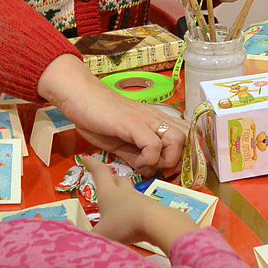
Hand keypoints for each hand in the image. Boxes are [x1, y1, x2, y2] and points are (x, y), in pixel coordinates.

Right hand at [38, 54, 188, 174]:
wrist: (79, 96)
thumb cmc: (98, 117)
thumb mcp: (122, 142)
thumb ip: (137, 154)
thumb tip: (150, 170)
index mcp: (156, 121)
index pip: (187, 135)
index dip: (184, 155)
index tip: (170, 170)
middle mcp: (157, 118)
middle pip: (188, 138)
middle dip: (178, 160)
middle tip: (158, 170)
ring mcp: (146, 120)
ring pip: (178, 140)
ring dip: (166, 160)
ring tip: (146, 165)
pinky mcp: (133, 124)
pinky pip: (154, 145)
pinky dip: (148, 160)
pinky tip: (135, 161)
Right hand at [84, 155, 198, 250]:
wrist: (159, 223)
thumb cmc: (125, 224)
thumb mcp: (102, 234)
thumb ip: (91, 239)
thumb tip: (82, 243)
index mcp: (109, 193)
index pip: (99, 172)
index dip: (91, 164)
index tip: (85, 158)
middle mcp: (125, 193)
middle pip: (118, 180)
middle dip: (111, 179)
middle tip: (106, 181)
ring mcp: (141, 200)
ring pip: (131, 194)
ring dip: (124, 197)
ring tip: (118, 207)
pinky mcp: (153, 210)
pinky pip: (141, 208)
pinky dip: (134, 212)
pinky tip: (132, 223)